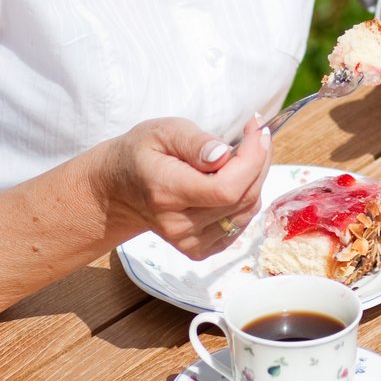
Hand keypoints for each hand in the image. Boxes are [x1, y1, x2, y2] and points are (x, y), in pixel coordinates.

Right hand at [98, 115, 273, 260]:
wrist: (120, 189)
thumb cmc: (142, 154)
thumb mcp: (163, 132)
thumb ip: (195, 142)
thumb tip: (223, 155)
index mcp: (166, 191)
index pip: (226, 188)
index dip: (253, 159)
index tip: (257, 130)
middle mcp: (177, 224)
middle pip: (242, 199)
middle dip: (259, 162)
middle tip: (254, 136)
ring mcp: (187, 242)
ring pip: (246, 211)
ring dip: (255, 179)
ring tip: (242, 156)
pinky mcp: (197, 249)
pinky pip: (239, 225)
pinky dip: (246, 200)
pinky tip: (234, 181)